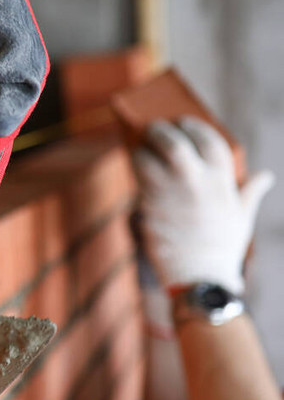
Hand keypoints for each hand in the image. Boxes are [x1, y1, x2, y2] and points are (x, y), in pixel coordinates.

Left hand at [132, 117, 274, 293]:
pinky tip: (135, 164)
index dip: (195, 127)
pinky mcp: (149, 205)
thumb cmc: (222, 247)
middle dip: (161, 130)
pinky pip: (137, 176)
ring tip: (141, 147)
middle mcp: (196, 183)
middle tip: (154, 127)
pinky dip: (134, 166)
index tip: (184, 122)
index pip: (209, 141)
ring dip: (141, 149)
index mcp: (222, 181)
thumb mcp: (242, 216)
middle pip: (174, 143)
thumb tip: (265, 175)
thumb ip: (250, 192)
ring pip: (148, 157)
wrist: (199, 276)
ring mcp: (170, 193)